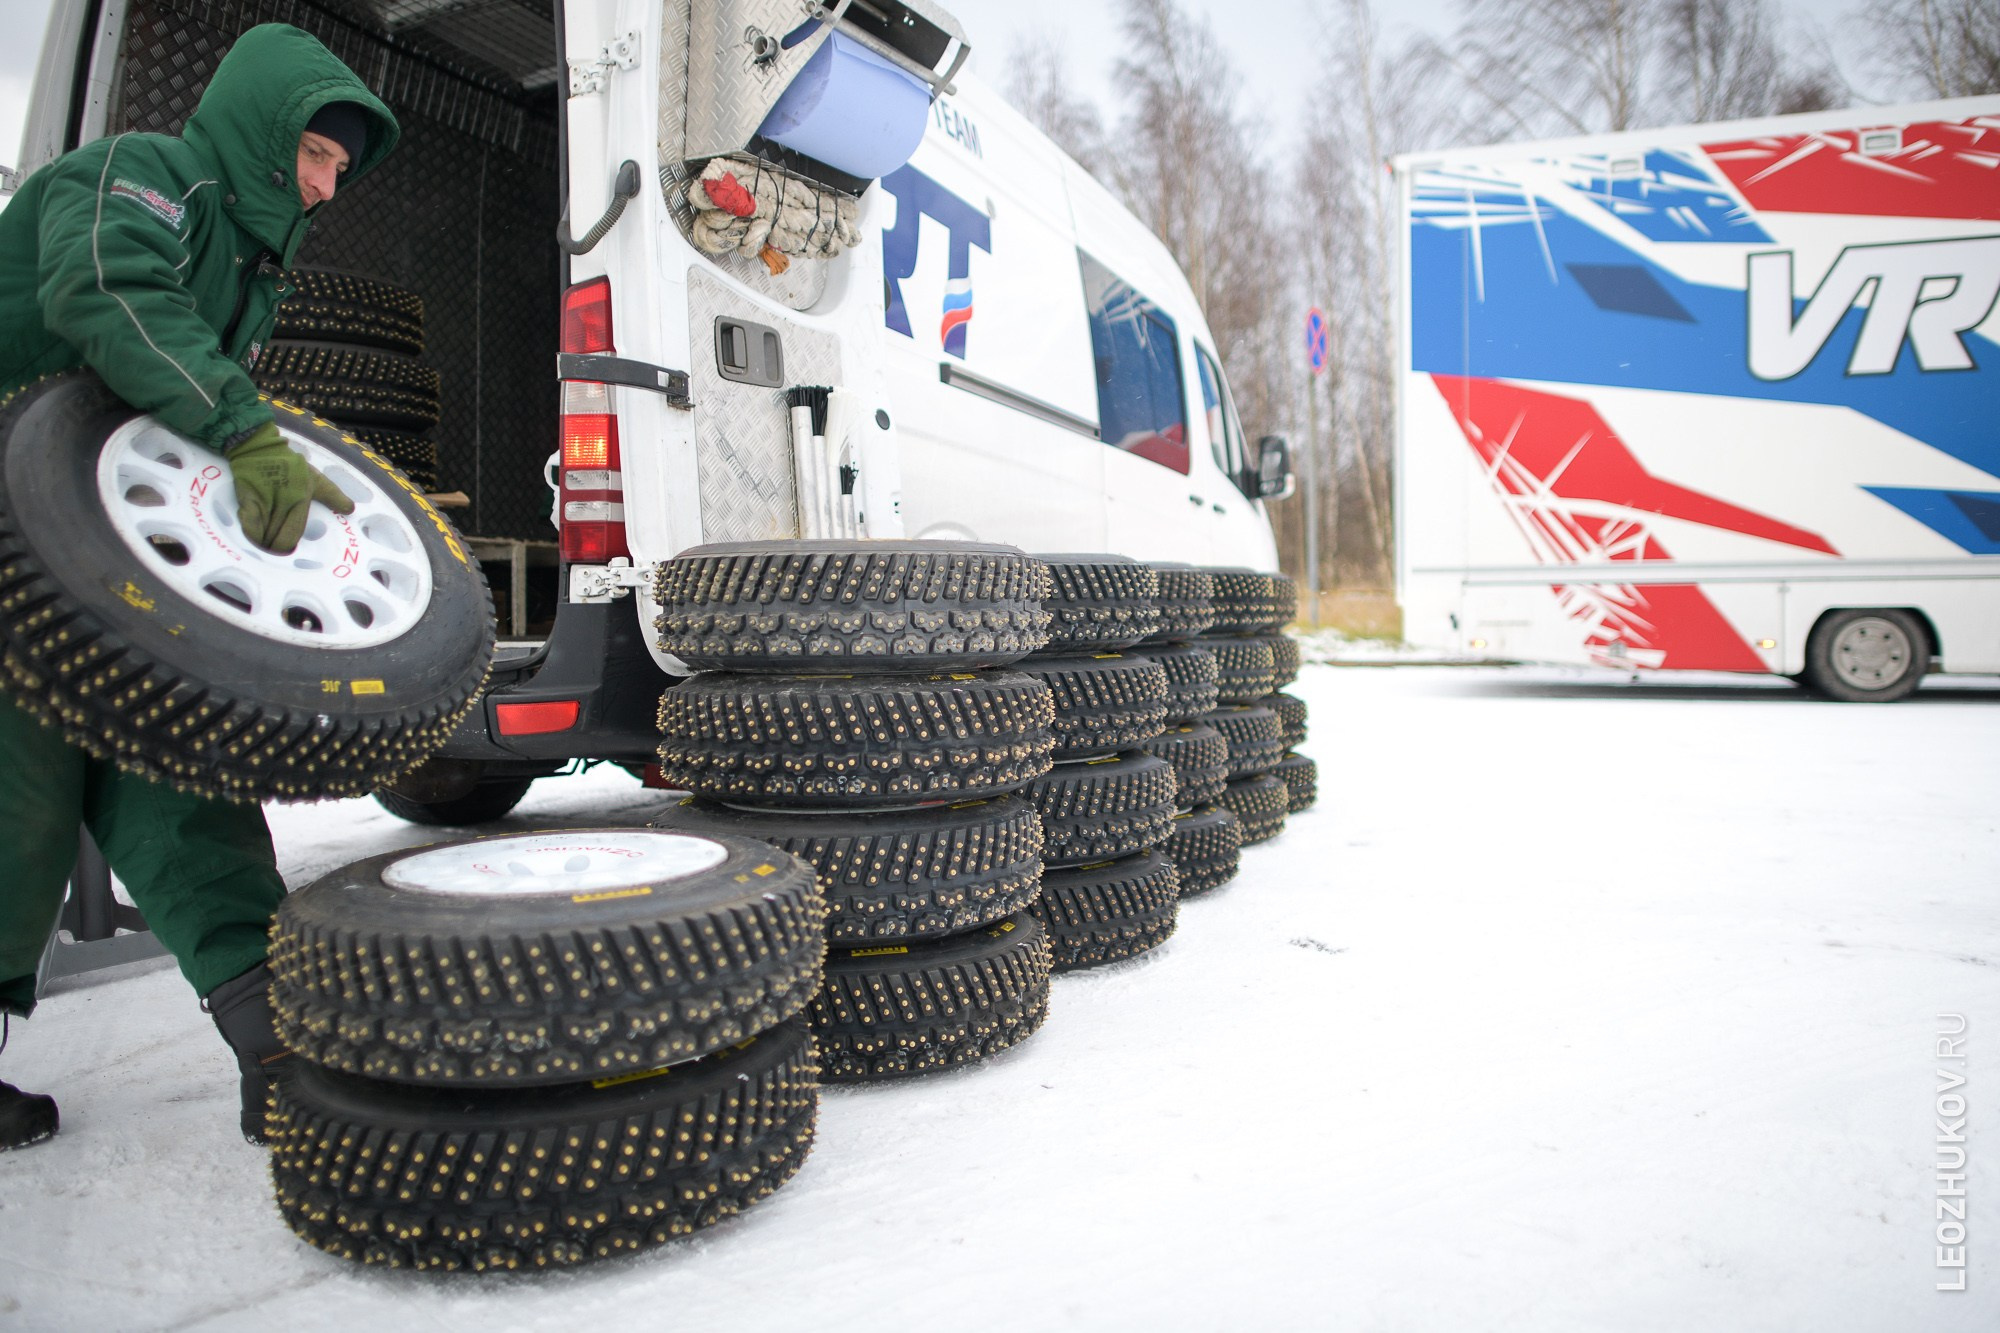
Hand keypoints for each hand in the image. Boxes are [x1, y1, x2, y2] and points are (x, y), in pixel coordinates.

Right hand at [225, 421, 354, 554]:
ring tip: (263, 545)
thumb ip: (333, 496)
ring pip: (262, 535)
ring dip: (262, 543)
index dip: (288, 545)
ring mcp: (265, 501)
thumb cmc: (290, 465)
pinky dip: (249, 531)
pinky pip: (247, 523)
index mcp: (301, 500)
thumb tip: (351, 509)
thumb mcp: (316, 479)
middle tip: (273, 549)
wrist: (260, 449)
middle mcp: (284, 503)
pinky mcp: (247, 498)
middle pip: (278, 539)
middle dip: (275, 548)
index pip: (294, 533)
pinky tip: (251, 533)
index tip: (287, 550)